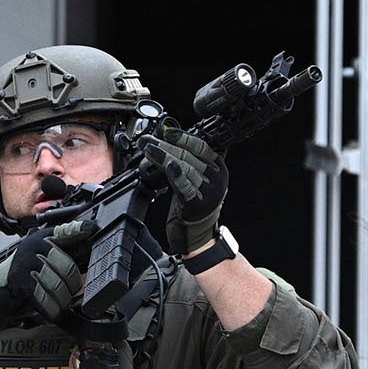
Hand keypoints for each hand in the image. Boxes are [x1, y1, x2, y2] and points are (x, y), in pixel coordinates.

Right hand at [0, 223, 82, 324]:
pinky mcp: (22, 281)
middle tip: (68, 291)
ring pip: (59, 286)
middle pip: (68, 267)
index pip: (64, 232)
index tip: (90, 229)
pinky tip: (50, 311)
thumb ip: (59, 256)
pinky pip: (47, 299)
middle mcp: (33, 247)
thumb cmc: (20, 278)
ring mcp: (26, 263)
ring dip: (61, 301)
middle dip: (72, 286)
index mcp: (40, 239)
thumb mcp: (39, 261)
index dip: (78, 230)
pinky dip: (51, 310)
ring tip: (57, 302)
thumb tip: (86, 255)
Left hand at [135, 130, 228, 250]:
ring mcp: (209, 192)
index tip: (166, 132)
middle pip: (190, 155)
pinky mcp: (198, 205)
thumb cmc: (194, 206)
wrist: (197, 236)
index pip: (202, 146)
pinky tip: (168, 166)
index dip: (184, 137)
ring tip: (148, 149)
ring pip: (185, 167)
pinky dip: (176, 174)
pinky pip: (185, 186)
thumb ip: (190, 161)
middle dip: (166, 145)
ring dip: (164, 156)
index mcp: (219, 169)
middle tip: (148, 140)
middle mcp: (217, 179)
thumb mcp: (197, 179)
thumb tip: (168, 138)